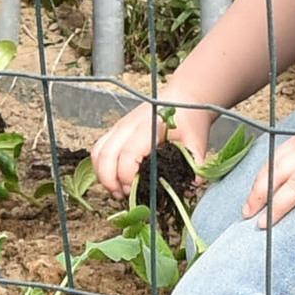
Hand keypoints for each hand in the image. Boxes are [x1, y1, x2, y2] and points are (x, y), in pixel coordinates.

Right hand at [88, 101, 214, 201]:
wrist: (182, 97)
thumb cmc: (189, 117)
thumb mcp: (197, 140)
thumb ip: (195, 162)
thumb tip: (193, 184)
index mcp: (148, 127)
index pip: (127, 154)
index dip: (126, 176)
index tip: (133, 191)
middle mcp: (128, 125)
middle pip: (106, 154)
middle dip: (109, 180)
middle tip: (121, 197)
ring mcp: (120, 126)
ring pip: (98, 151)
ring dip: (102, 174)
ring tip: (116, 191)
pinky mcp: (117, 130)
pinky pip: (99, 148)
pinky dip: (101, 166)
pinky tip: (113, 179)